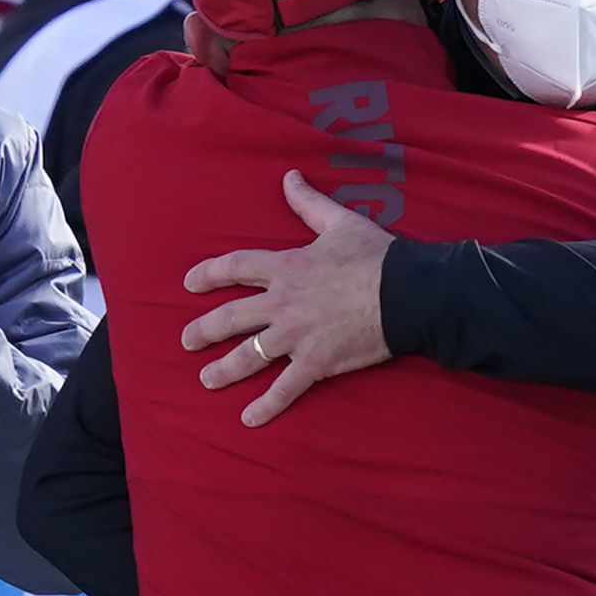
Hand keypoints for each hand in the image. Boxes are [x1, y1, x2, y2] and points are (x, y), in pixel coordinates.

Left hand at [183, 171, 393, 426]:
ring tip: (206, 379)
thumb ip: (308, 203)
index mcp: (286, 267)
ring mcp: (296, 335)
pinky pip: (284, 388)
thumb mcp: (340, 221)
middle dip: (204, 330)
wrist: (407, 292)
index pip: (235, 267)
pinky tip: (248, 419)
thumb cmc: (376, 255)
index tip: (190, 283)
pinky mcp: (316, 362)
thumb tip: (289, 176)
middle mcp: (282, 303)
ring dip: (224, 370)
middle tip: (187, 340)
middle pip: (231, 318)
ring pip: (249, 356)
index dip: (210, 274)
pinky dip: (266, 406)